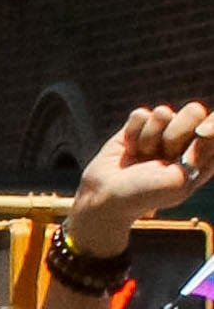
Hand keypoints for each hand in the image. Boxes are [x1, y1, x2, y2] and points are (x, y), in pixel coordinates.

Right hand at [68, 102, 213, 257]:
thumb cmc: (146, 195)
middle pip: (194, 111)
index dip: (213, 125)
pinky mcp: (136, 127)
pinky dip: (133, 133)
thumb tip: (204, 122)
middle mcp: (185, 141)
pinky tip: (130, 150)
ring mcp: (160, 132)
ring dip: (150, 137)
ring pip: (163, 112)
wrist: (106, 197)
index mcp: (204, 156)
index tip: (202, 133)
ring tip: (143, 156)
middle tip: (166, 154)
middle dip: (177, 132)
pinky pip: (140, 115)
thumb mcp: (180, 180)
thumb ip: (199, 153)